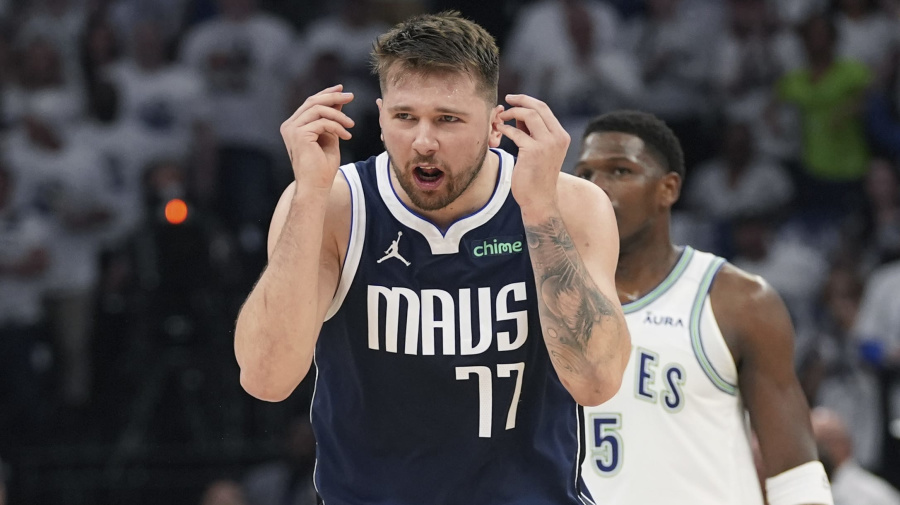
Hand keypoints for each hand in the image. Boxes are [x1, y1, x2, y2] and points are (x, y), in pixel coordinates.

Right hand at [280, 84, 354, 190]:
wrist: (316, 186)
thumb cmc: (323, 166)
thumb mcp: (330, 137)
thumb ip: (331, 119)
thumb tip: (339, 100)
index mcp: (294, 125)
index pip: (310, 103)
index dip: (326, 93)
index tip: (342, 90)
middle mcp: (289, 125)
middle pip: (313, 101)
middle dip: (333, 97)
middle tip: (351, 96)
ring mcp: (292, 129)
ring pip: (319, 110)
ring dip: (339, 115)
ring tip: (351, 125)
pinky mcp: (299, 135)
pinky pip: (323, 122)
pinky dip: (337, 127)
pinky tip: (347, 136)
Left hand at [497, 94, 569, 210]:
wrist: (539, 199)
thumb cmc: (536, 176)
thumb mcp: (540, 150)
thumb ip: (533, 132)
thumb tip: (519, 114)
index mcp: (561, 136)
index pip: (545, 109)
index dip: (527, 100)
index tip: (513, 99)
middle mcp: (558, 138)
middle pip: (538, 107)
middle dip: (520, 100)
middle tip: (506, 100)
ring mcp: (547, 144)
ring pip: (529, 115)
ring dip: (511, 114)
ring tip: (500, 118)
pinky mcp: (533, 152)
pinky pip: (516, 133)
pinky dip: (505, 129)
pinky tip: (499, 130)